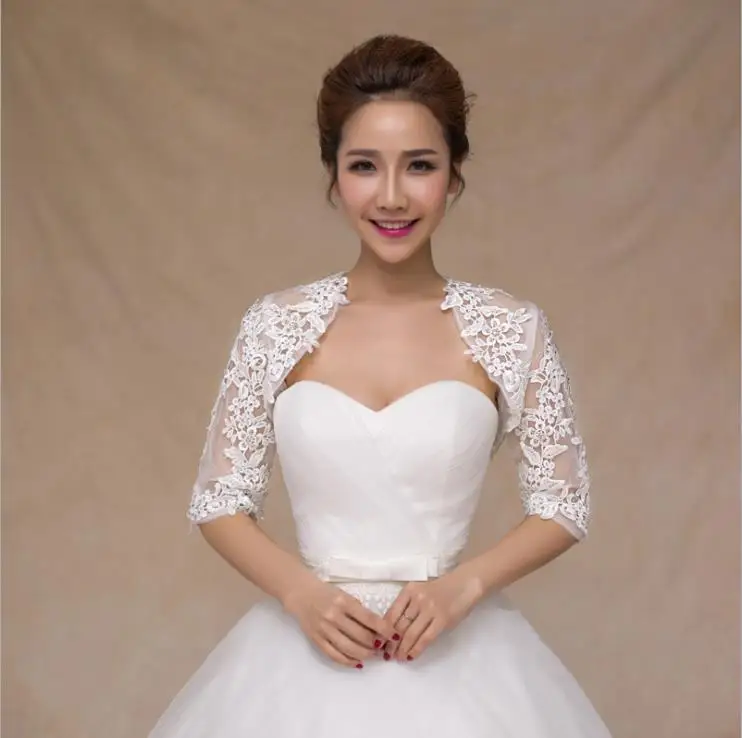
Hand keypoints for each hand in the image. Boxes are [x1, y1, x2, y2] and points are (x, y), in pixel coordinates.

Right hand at [282, 576, 398, 668]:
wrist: (301, 594)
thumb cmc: (327, 593)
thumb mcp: (345, 595)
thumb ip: (359, 611)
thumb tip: (378, 630)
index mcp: (344, 602)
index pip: (369, 619)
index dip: (384, 630)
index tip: (394, 636)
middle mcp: (334, 616)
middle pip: (361, 636)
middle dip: (376, 644)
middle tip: (383, 646)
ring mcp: (324, 629)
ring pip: (349, 649)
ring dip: (365, 654)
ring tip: (373, 654)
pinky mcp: (316, 640)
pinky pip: (334, 655)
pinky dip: (348, 661)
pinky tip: (358, 662)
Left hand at [383, 568, 483, 661]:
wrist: (464, 583)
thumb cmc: (440, 589)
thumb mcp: (420, 591)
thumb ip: (407, 606)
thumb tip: (392, 628)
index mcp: (409, 591)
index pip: (391, 614)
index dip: (384, 631)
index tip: (379, 642)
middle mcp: (417, 599)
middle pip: (399, 626)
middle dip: (391, 643)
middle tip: (387, 654)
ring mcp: (430, 609)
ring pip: (410, 634)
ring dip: (402, 649)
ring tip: (398, 658)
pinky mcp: (442, 620)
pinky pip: (426, 638)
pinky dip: (416, 649)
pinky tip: (411, 656)